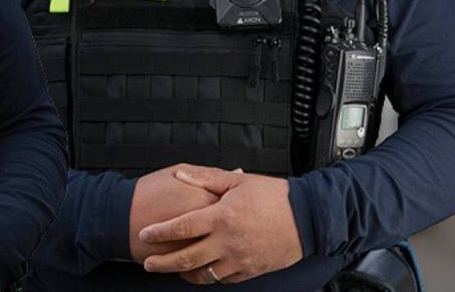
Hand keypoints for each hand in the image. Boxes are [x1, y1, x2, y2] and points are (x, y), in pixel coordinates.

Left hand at [138, 166, 304, 283]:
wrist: (309, 217)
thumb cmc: (276, 197)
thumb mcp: (239, 181)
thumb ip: (206, 178)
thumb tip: (180, 174)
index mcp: (223, 216)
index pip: (182, 227)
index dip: (160, 233)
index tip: (145, 234)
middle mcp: (229, 241)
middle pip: (187, 258)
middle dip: (163, 263)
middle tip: (148, 262)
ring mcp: (240, 259)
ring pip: (204, 274)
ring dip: (184, 274)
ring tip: (173, 269)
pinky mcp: (252, 270)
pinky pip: (224, 279)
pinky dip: (209, 277)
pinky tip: (202, 271)